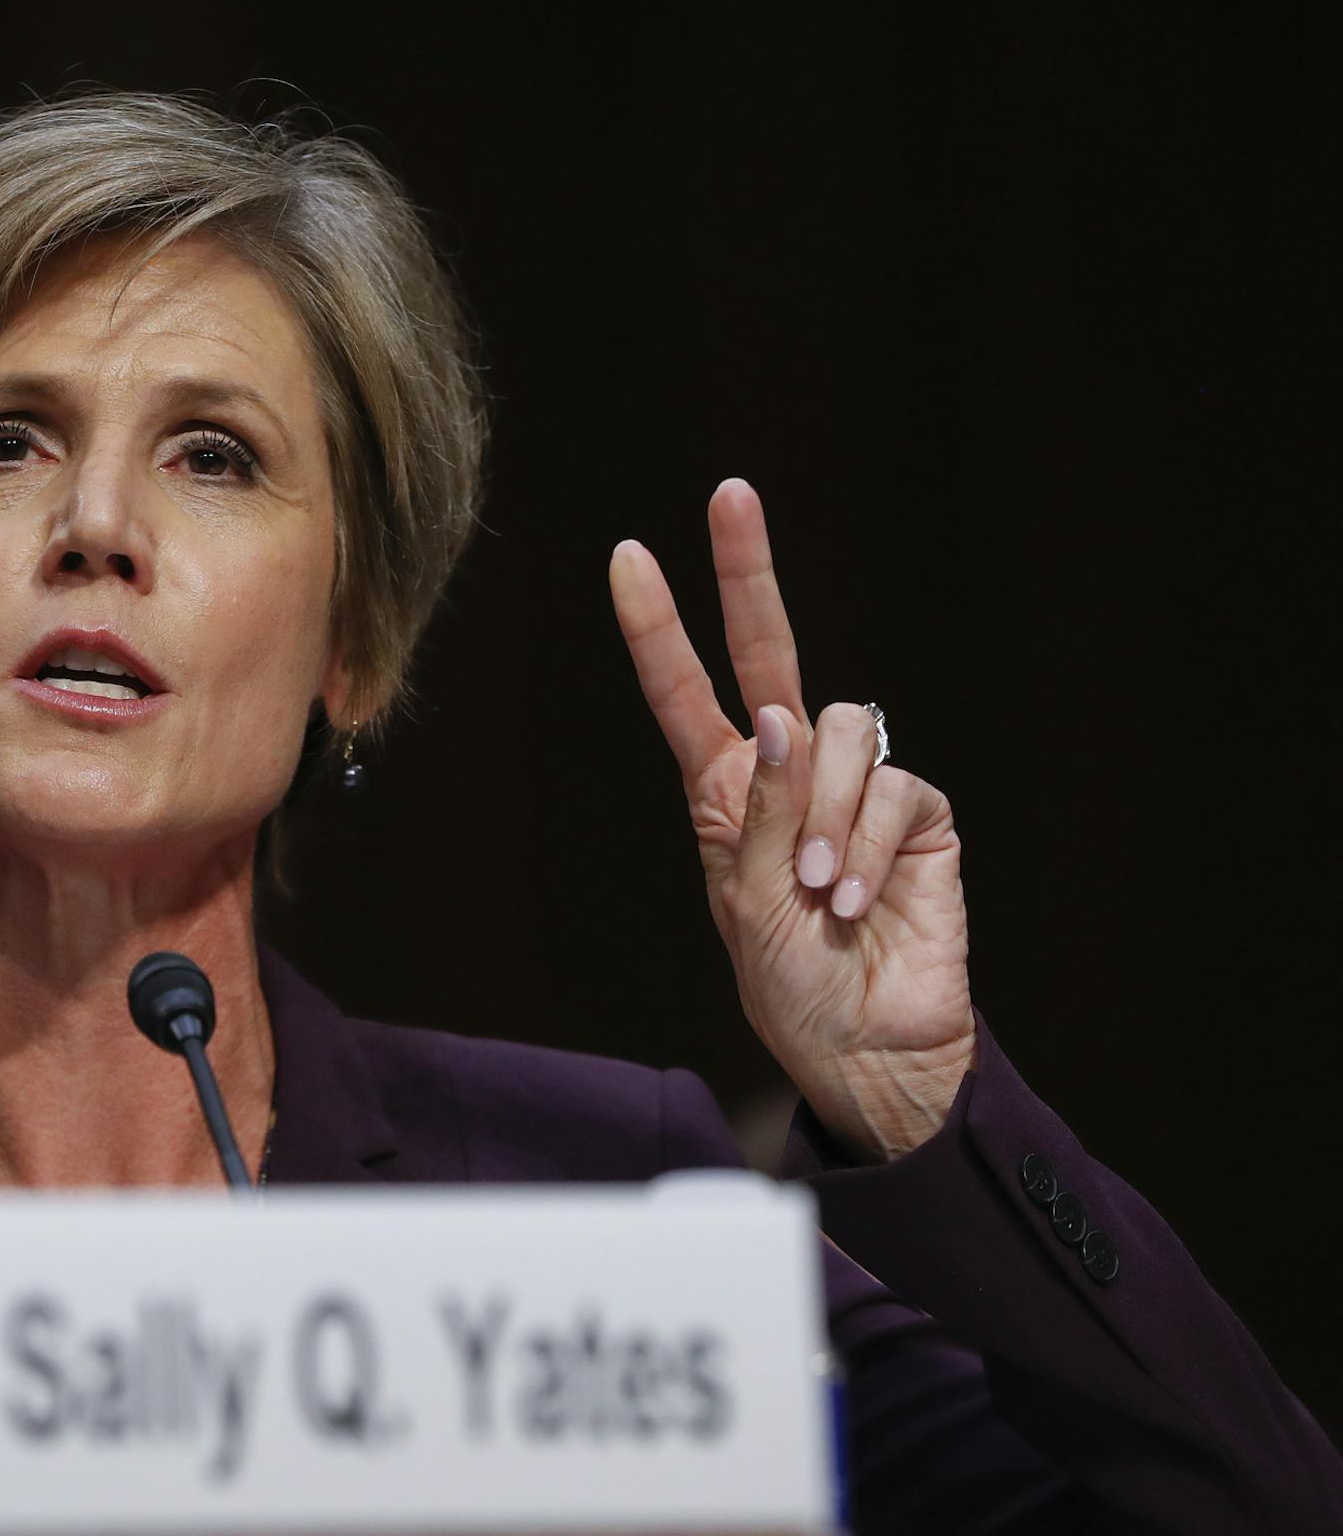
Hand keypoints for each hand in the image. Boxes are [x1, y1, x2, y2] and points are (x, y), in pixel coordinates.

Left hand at [607, 478, 974, 1160]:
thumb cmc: (792, 986)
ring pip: (840, 732)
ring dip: (822, 813)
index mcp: (727, 792)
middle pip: (771, 652)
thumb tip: (787, 718)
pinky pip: (893, 789)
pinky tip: (856, 902)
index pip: (686, 694)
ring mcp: (855, 789)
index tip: (628, 557)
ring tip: (816, 890)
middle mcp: (790, 774)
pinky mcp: (919, 815)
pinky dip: (867, 846)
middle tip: (730, 495)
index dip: (658, 628)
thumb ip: (763, 811)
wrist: (868, 1051)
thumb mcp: (747, 904)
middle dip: (749, 573)